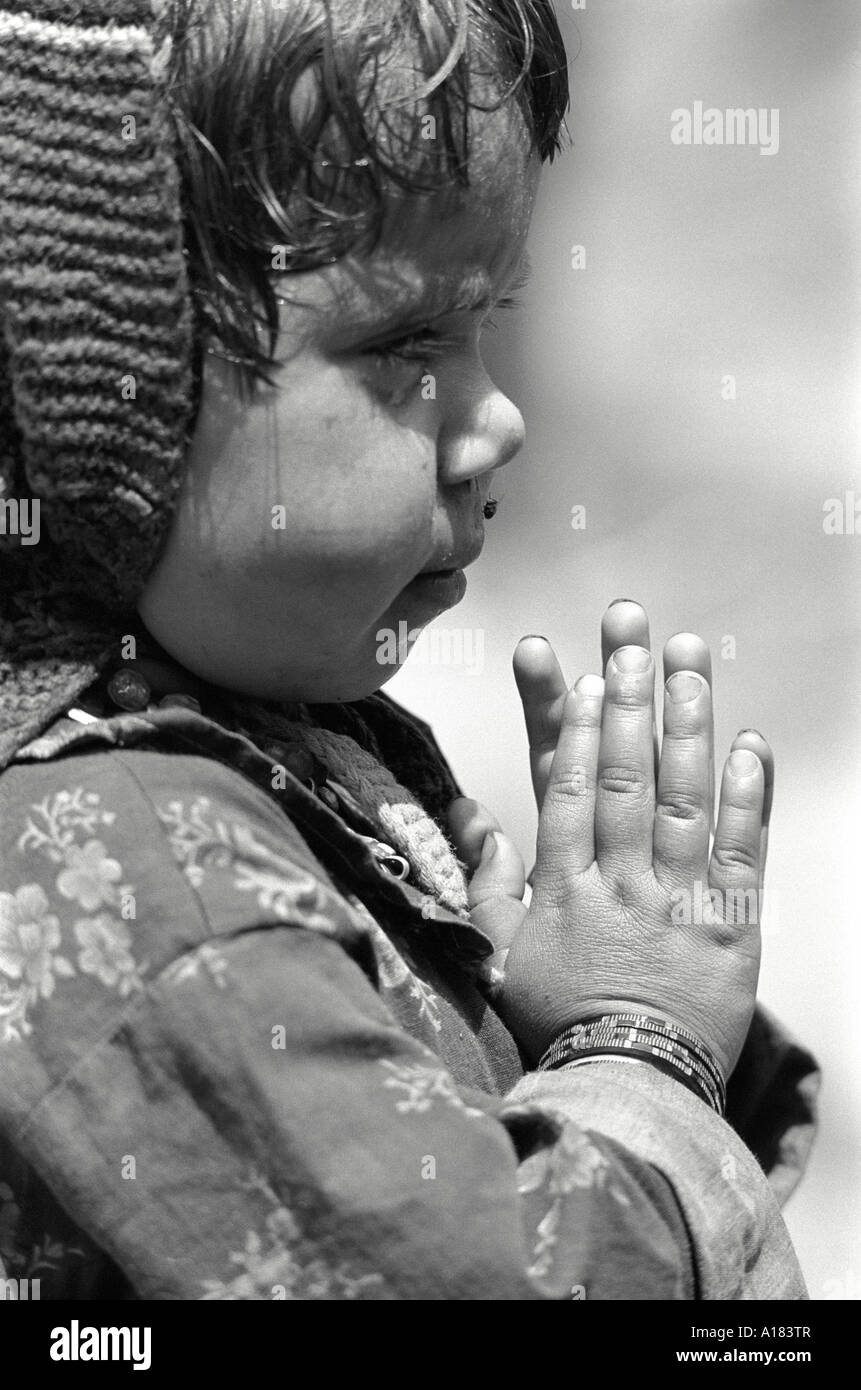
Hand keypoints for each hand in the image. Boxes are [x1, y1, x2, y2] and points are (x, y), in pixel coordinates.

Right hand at [458, 603, 773, 1080]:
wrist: (631, 1089)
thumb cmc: (560, 1020)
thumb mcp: (497, 956)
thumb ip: (484, 882)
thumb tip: (472, 813)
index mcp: (564, 885)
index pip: (569, 789)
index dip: (576, 725)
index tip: (582, 670)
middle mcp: (622, 881)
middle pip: (627, 775)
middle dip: (628, 697)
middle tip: (631, 632)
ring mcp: (680, 898)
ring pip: (684, 797)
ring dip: (686, 722)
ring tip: (689, 658)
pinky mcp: (730, 922)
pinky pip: (741, 850)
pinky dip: (748, 796)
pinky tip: (751, 742)